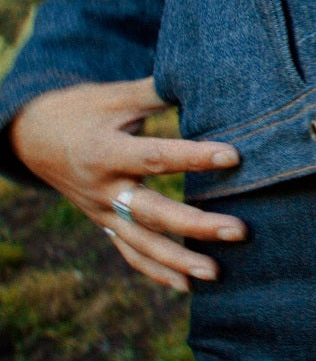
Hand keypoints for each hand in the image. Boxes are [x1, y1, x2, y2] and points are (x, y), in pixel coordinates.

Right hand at [9, 77, 245, 291]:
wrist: (30, 137)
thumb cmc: (81, 110)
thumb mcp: (114, 96)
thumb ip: (158, 91)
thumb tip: (202, 73)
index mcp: (106, 152)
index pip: (157, 157)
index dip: (195, 157)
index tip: (234, 156)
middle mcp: (103, 189)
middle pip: (154, 212)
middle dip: (197, 225)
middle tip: (239, 231)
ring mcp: (102, 212)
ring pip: (142, 243)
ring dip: (179, 261)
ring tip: (217, 271)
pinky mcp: (104, 224)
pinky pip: (130, 254)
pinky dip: (157, 272)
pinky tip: (188, 286)